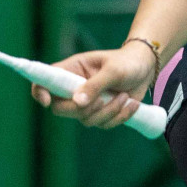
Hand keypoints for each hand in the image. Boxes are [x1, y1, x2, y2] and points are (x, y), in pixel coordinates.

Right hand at [29, 42, 156, 128]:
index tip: (47, 102)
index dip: (40, 92)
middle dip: (82, 110)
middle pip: (61, 109)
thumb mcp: (113, 70)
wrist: (146, 68)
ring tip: (124, 96)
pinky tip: (131, 104)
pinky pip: (102, 124)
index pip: (45, 82)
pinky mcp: (101, 113)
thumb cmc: (127, 62)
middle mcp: (75, 88)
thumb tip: (77, 102)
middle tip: (101, 101)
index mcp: (72, 70)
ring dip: (107, 112)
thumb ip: (95, 85)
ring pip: (85, 119)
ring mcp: (87, 102)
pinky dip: (118, 117)